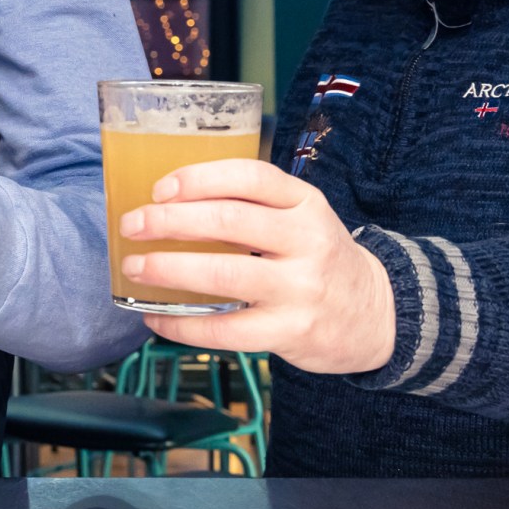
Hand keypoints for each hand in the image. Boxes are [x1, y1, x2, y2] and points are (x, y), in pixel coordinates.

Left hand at [118, 159, 396, 373]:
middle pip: (229, 223)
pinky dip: (183, 325)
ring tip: (134, 266)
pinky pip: (226, 330)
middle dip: (169, 221)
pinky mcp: (292, 331)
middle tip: (132, 224)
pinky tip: (156, 319)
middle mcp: (307, 241)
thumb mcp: (301, 216)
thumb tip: (166, 200)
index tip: (160, 188)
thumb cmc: (317, 256)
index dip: (199, 179)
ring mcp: (300, 289)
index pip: (251, 177)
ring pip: (223, 276)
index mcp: (305, 203)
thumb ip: (251, 204)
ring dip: (168, 269)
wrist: (377, 314)